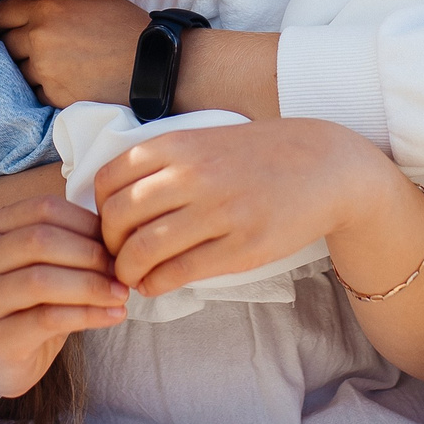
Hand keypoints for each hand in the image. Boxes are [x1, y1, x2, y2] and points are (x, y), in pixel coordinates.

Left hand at [0, 0, 150, 107]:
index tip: (9, 24)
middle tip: (35, 45)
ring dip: (30, 67)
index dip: (3, 19)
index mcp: (46, 9)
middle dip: (15, 44)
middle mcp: (39, 38)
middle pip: (4, 43)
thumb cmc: (125, 26)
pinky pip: (35, 92)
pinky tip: (65, 81)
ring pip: (18, 70)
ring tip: (55, 64)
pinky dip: (44, 87)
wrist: (151, 67)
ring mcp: (44, 70)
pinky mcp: (54, 96)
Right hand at [0, 198, 127, 397]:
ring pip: (40, 281)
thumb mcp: (50, 264)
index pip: (44, 208)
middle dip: (90, 254)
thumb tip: (121, 239)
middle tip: (121, 271)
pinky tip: (113, 315)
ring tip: (121, 295)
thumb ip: (76, 244)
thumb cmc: (32, 301)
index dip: (87, 223)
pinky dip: (87, 315)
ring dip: (90, 286)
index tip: (117, 244)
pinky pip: (46, 319)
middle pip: (40, 240)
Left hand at [92, 117, 405, 295]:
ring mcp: (218, 212)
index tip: (110, 224)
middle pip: (117, 219)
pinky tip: (156, 284)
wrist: (325, 166)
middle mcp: (193, 175)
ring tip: (133, 276)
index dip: (98, 210)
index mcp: (178, 145)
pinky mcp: (241, 247)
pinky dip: (155, 284)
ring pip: (142, 250)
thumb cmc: (259, 155)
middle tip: (116, 257)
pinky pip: (178, 273)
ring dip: (127, 272)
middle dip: (107, 246)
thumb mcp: (205, 140)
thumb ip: (163, 163)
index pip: (107, 181)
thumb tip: (113, 200)